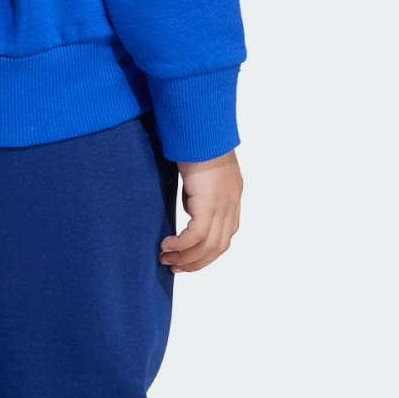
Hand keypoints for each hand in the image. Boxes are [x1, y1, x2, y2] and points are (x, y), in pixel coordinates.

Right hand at [160, 151, 240, 272]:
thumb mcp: (202, 172)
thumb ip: (200, 190)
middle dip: (196, 262)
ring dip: (186, 258)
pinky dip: (181, 245)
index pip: (224, 236)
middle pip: (218, 247)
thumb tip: (189, 201)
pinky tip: (166, 245)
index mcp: (232, 197)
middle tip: (175, 267)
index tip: (188, 258)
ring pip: (208, 246)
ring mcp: (222, 206)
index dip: (207, 252)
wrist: (202, 130)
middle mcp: (231, 205)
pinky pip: (196, 236)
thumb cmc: (197, 142)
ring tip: (166, 259)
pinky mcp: (209, 204)